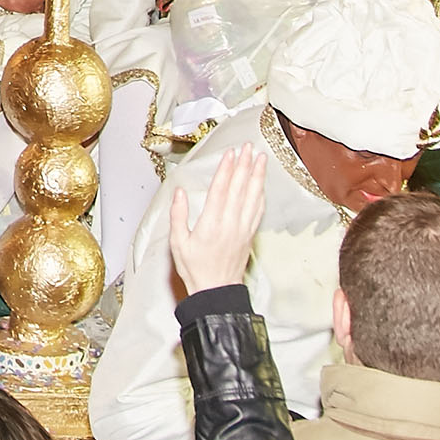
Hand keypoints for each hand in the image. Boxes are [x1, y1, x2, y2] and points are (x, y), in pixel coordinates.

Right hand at [169, 145, 266, 292]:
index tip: (231, 153)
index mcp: (211, 224)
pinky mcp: (249, 235)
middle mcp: (230, 224)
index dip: (227, 170)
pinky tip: (262, 185)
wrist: (216, 292)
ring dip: (257, 176)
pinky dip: (261, 195)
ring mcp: (243, 229)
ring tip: (260, 159)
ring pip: (253, 197)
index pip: (221, 190)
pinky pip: (258, 211)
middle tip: (249, 147)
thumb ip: (178, 215)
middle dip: (245, 166)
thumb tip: (179, 192)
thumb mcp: (178, 243)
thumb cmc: (195, 268)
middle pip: (240, 189)